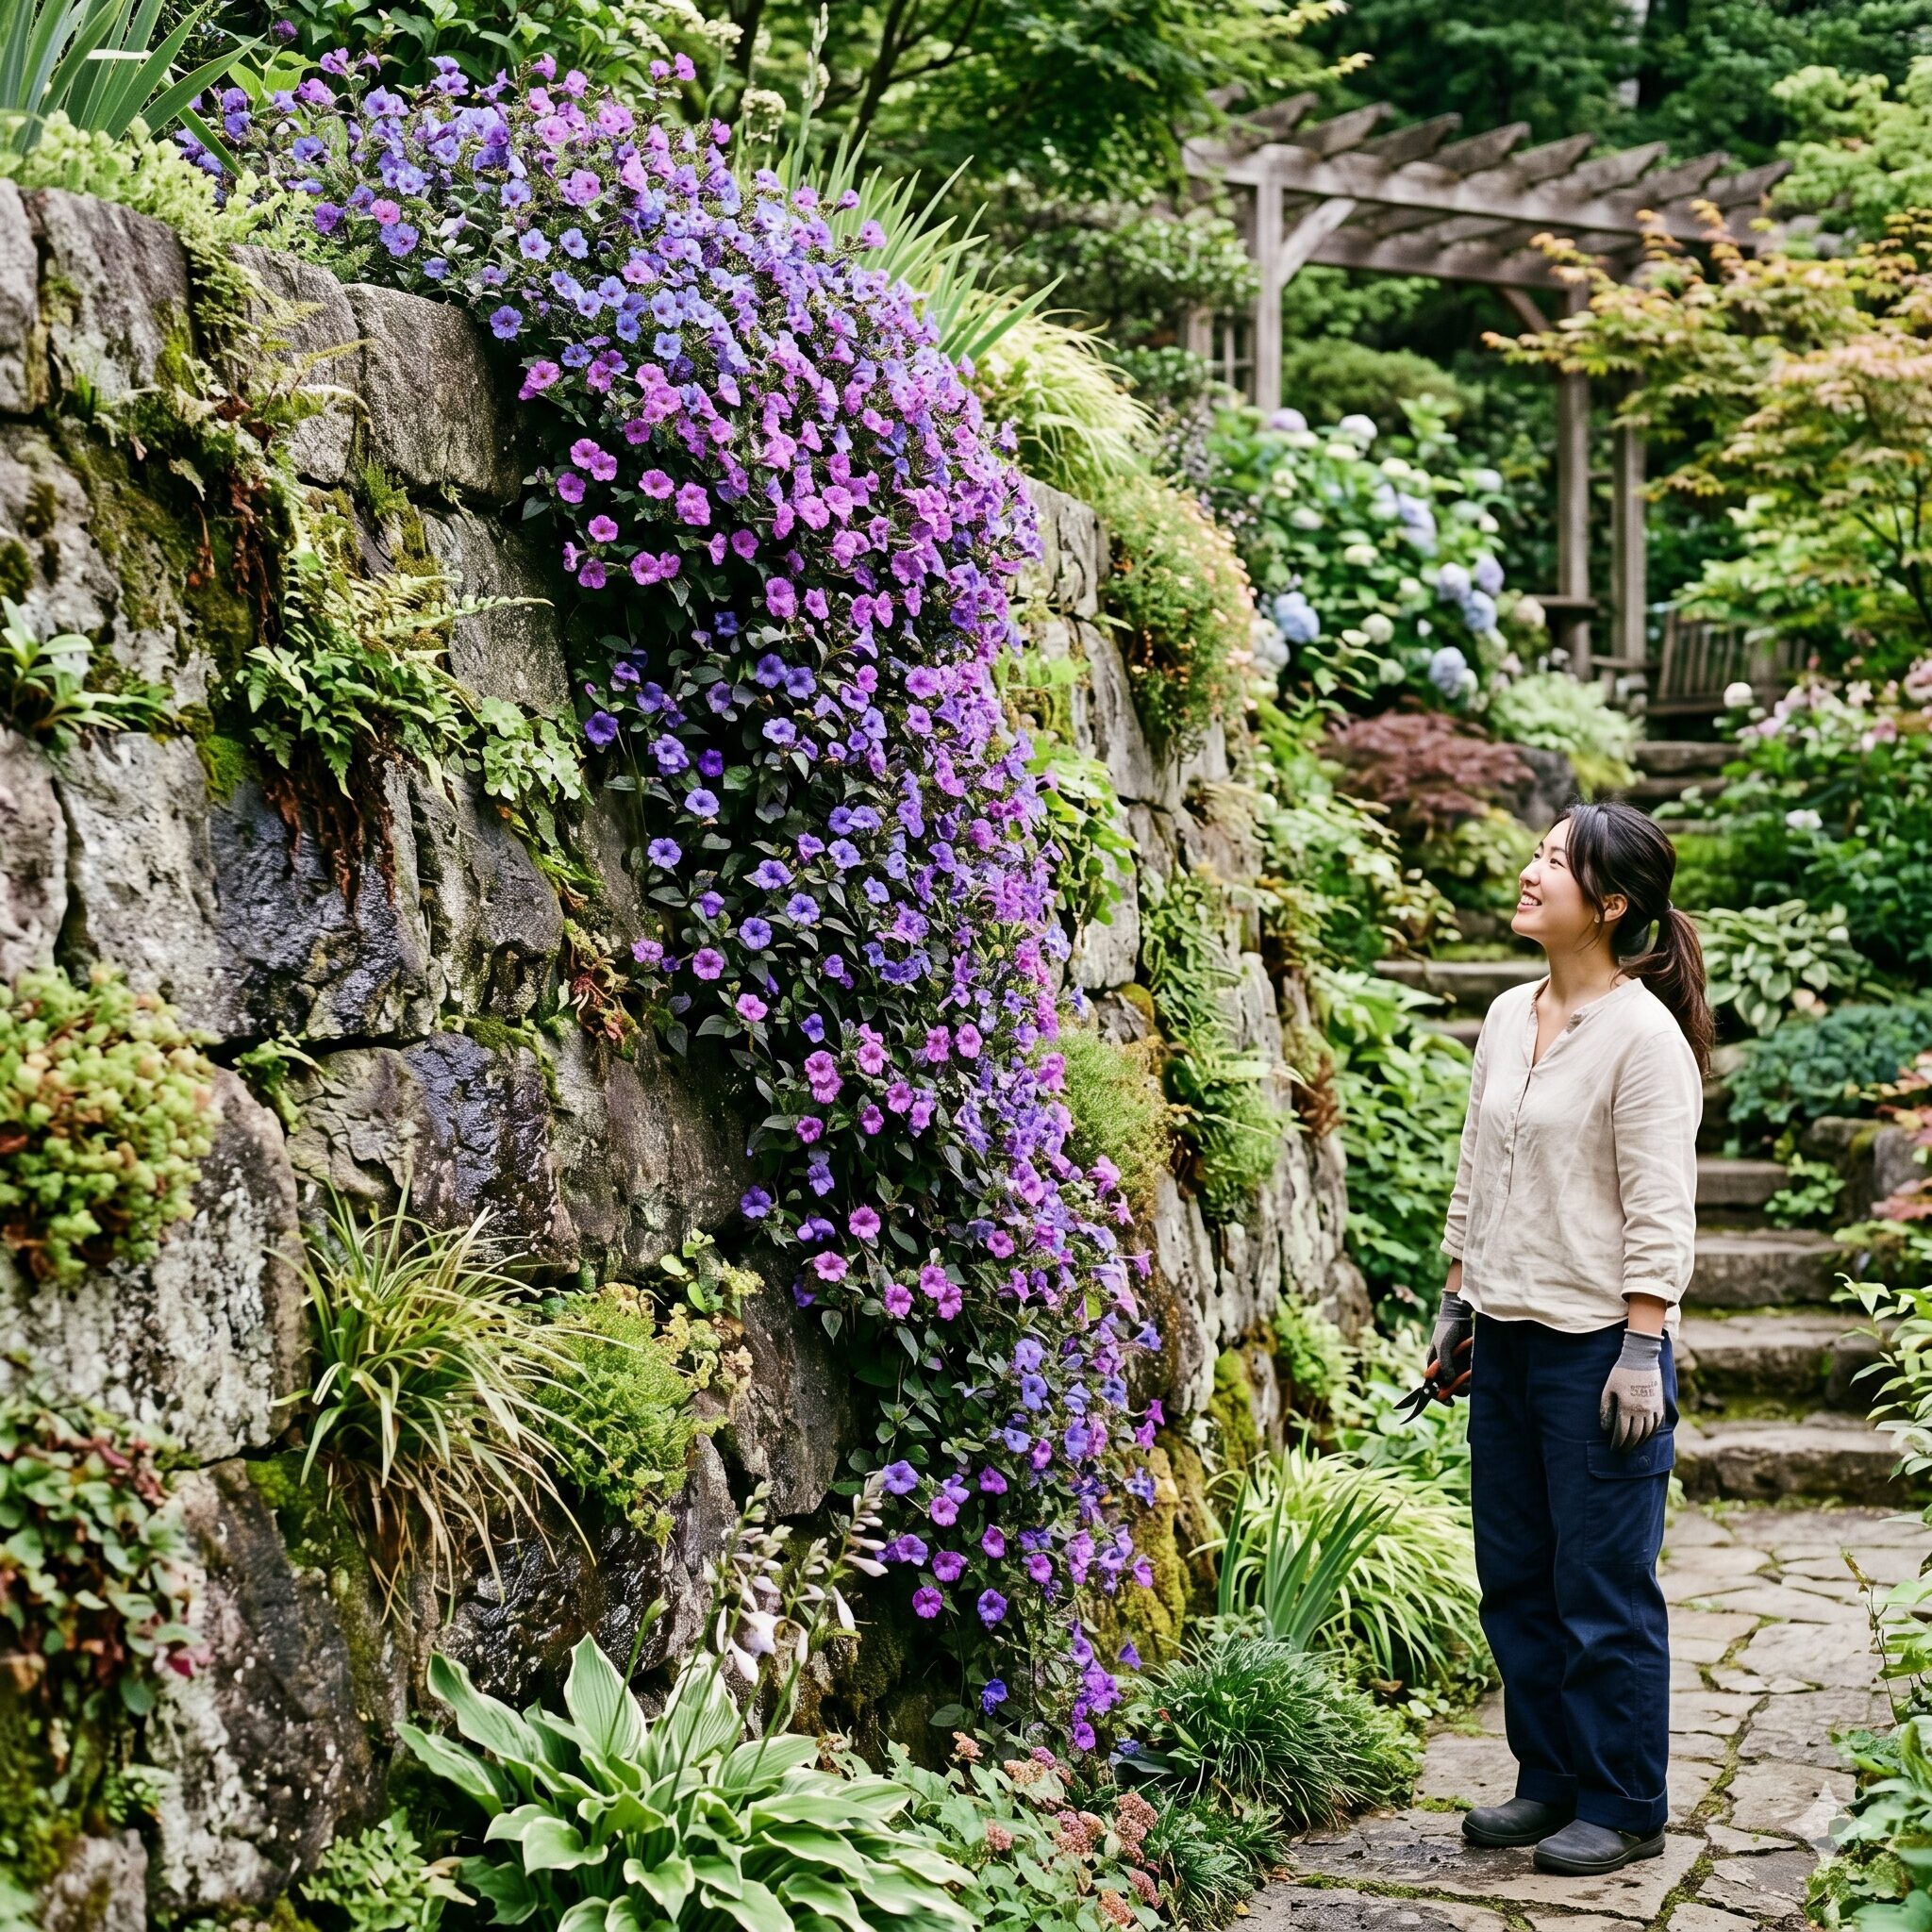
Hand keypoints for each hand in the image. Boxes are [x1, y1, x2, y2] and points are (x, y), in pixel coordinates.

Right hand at [1427, 1293, 1473, 1403]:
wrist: (1458, 1315)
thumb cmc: (1447, 1329)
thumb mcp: (1443, 1346)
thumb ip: (1445, 1365)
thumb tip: (1448, 1382)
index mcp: (1432, 1365)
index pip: (1432, 1386)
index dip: (1439, 1396)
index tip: (1450, 1403)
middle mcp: (1442, 1367)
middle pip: (1447, 1386)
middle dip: (1456, 1388)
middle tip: (1465, 1384)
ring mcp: (1453, 1364)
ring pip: (1459, 1382)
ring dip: (1465, 1381)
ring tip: (1471, 1372)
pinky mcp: (1464, 1360)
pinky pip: (1466, 1374)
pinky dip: (1470, 1374)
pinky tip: (1473, 1367)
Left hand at [1600, 1330, 1665, 1450]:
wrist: (1641, 1359)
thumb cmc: (1620, 1373)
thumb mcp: (1608, 1389)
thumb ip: (1606, 1409)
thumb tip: (1606, 1428)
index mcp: (1626, 1407)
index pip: (1622, 1432)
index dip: (1618, 1443)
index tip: (1613, 1448)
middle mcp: (1641, 1410)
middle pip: (1636, 1435)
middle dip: (1628, 1446)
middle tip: (1622, 1451)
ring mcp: (1652, 1407)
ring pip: (1648, 1432)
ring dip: (1641, 1442)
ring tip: (1634, 1447)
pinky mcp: (1659, 1403)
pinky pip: (1658, 1423)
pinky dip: (1653, 1432)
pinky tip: (1647, 1436)